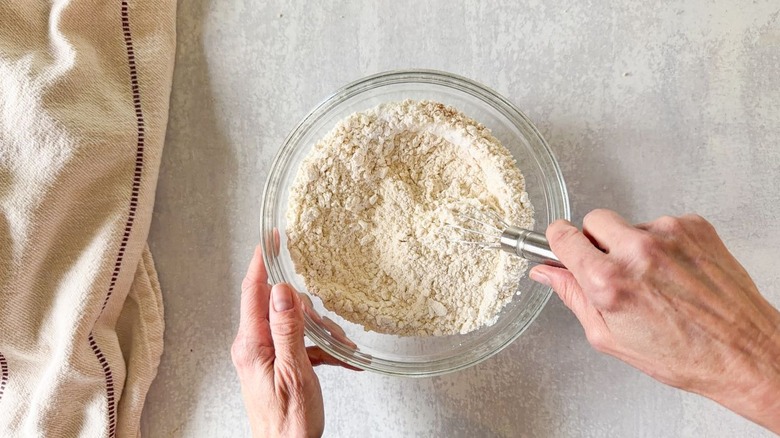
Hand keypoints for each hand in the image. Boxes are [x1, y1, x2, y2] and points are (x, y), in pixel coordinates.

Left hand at [231, 245, 348, 437]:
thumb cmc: (288, 423)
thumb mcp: (294, 372)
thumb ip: (288, 330)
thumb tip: (283, 292)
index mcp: (251, 344)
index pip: (253, 290)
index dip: (262, 261)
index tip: (271, 238)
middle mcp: (254, 346)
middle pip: (279, 305)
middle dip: (309, 309)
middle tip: (330, 326)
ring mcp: (266, 355)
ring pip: (295, 324)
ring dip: (322, 332)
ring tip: (342, 350)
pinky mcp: (279, 364)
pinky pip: (302, 344)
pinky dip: (323, 348)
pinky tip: (344, 359)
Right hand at [530, 210, 779, 432]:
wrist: (744, 351)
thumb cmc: (682, 354)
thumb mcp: (610, 337)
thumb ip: (573, 297)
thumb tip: (548, 273)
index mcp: (609, 280)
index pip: (563, 236)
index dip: (560, 241)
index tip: (563, 245)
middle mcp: (637, 251)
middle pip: (593, 220)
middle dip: (597, 241)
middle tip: (614, 270)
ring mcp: (668, 234)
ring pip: (630, 224)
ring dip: (633, 245)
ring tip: (656, 280)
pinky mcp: (694, 226)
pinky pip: (662, 225)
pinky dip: (664, 244)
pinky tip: (676, 273)